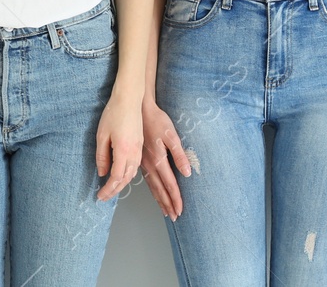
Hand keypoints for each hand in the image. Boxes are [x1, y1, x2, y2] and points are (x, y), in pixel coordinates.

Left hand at [95, 91, 141, 200]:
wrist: (129, 98)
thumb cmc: (114, 113)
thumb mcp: (102, 135)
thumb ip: (102, 156)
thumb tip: (103, 173)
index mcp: (123, 151)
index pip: (116, 178)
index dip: (108, 190)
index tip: (100, 196)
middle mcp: (133, 152)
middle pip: (125, 179)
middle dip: (115, 190)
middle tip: (105, 196)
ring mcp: (139, 149)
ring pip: (132, 173)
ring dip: (122, 184)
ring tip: (112, 188)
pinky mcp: (140, 145)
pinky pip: (136, 165)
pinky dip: (128, 174)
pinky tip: (122, 175)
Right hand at [140, 99, 191, 218]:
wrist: (139, 110)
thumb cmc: (157, 120)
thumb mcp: (171, 135)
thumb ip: (179, 154)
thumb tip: (187, 173)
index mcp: (158, 159)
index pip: (170, 185)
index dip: (175, 199)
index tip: (180, 211)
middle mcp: (150, 165)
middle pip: (160, 190)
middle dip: (168, 204)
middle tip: (174, 217)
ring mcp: (143, 163)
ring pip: (153, 187)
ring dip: (160, 200)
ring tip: (165, 211)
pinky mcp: (140, 160)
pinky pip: (147, 180)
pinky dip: (152, 190)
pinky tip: (155, 193)